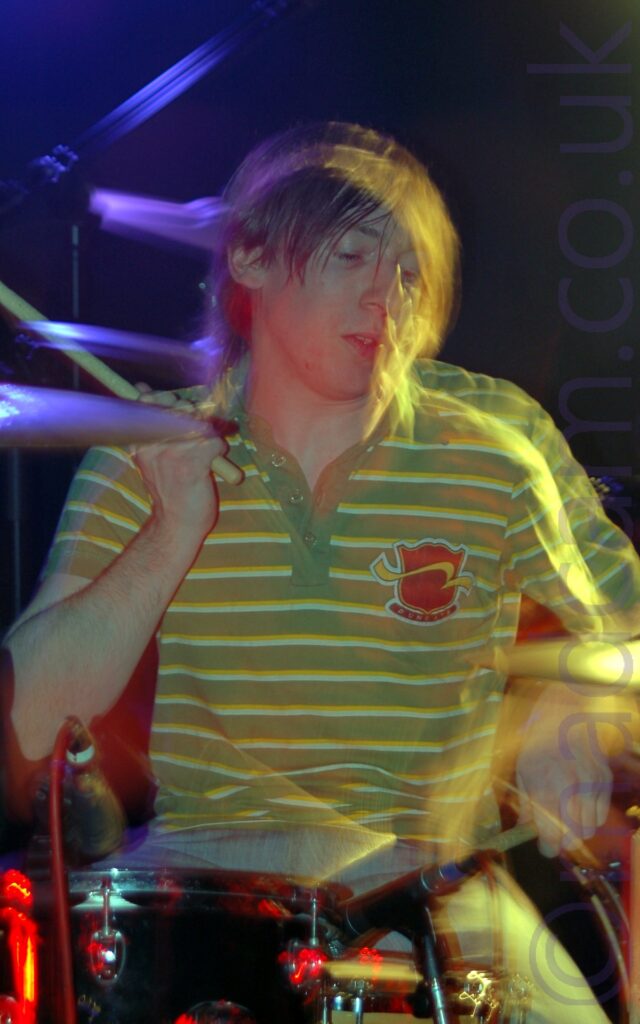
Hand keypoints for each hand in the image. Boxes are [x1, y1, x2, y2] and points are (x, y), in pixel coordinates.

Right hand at [136, 382, 242, 484]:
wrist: (176, 523)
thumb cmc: (168, 487)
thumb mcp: (149, 454)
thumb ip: (148, 423)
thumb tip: (141, 387)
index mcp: (138, 439)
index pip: (147, 399)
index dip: (164, 399)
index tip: (172, 411)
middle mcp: (152, 443)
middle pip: (177, 404)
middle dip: (190, 412)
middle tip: (193, 432)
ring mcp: (172, 453)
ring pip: (198, 420)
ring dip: (207, 432)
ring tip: (203, 450)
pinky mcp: (193, 464)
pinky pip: (214, 440)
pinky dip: (218, 449)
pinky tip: (211, 462)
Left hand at [514, 683, 633, 856]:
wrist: (566, 713)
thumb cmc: (539, 740)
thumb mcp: (523, 769)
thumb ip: (526, 802)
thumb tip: (526, 828)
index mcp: (545, 785)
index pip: (551, 834)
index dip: (548, 848)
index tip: (544, 848)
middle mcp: (570, 788)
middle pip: (574, 838)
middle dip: (563, 842)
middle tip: (555, 837)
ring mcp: (591, 784)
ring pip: (590, 828)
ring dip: (578, 830)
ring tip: (566, 819)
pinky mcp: (604, 779)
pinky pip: (601, 812)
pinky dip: (590, 816)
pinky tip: (579, 806)